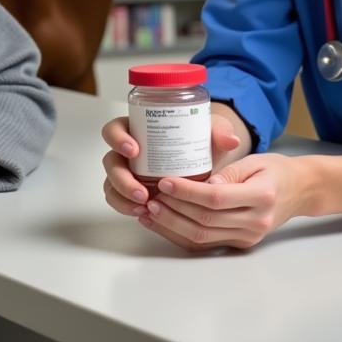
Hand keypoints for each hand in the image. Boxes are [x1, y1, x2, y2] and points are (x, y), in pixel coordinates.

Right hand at [100, 111, 243, 216]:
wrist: (200, 159)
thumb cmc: (197, 139)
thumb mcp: (206, 131)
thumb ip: (217, 132)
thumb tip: (232, 139)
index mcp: (136, 128)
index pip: (114, 129)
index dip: (118, 139)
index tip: (135, 149)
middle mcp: (126, 150)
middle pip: (110, 161)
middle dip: (122, 178)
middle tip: (143, 190)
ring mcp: (126, 171)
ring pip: (111, 184)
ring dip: (123, 196)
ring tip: (144, 205)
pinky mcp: (131, 191)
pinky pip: (118, 200)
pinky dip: (126, 207)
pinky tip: (143, 212)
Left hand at [137, 153, 304, 250]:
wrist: (300, 191)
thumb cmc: (275, 170)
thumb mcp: (255, 160)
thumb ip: (229, 172)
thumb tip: (204, 184)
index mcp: (261, 197)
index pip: (216, 198)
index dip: (187, 192)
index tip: (164, 181)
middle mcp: (255, 222)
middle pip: (205, 221)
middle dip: (173, 210)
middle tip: (148, 197)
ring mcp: (248, 237)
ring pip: (202, 237)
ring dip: (171, 225)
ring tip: (148, 211)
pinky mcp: (240, 244)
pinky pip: (205, 244)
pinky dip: (180, 235)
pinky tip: (162, 223)